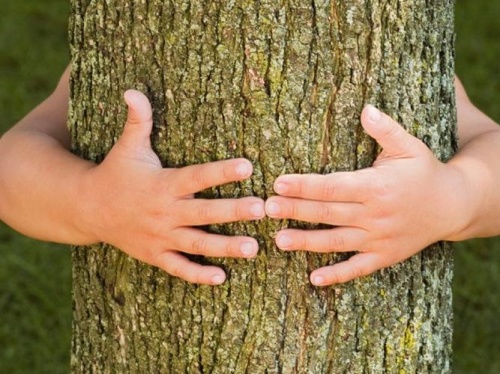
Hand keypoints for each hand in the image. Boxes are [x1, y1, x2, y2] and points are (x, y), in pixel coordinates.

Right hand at [78, 90, 264, 284]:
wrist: (87, 209)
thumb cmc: (115, 173)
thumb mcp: (127, 147)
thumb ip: (138, 120)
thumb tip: (132, 89)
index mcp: (163, 184)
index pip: (197, 176)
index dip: (222, 171)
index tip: (248, 165)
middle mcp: (164, 212)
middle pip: (203, 213)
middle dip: (233, 211)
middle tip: (261, 209)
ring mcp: (160, 236)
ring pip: (197, 244)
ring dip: (225, 247)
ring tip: (253, 248)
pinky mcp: (155, 254)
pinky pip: (178, 268)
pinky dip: (198, 275)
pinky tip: (221, 278)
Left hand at [265, 105, 466, 285]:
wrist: (453, 205)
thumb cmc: (425, 171)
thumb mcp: (410, 146)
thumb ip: (385, 129)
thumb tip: (365, 108)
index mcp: (376, 186)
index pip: (332, 185)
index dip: (303, 185)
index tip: (278, 182)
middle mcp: (375, 214)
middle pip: (327, 212)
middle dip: (295, 210)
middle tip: (265, 208)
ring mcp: (379, 239)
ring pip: (336, 241)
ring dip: (306, 242)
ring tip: (278, 240)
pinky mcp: (385, 256)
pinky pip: (358, 268)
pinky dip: (337, 274)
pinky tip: (314, 279)